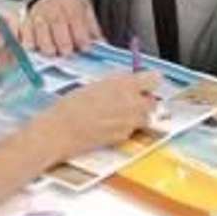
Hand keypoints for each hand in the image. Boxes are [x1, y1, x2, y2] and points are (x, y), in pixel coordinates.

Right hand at [25, 0, 102, 55]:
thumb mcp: (86, 9)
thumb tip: (102, 44)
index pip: (77, 23)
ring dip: (47, 45)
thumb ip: (93, 28)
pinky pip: (26, 36)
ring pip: (41, 35)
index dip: (82, 38)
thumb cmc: (70, 4)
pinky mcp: (27, 23)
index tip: (86, 48)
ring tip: (53, 52)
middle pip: (58, 29)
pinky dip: (30, 43)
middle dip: (64, 43)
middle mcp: (53, 10)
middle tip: (68, 52)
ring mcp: (38, 17)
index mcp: (71, 5)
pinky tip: (36, 49)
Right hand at [40, 72, 161, 157]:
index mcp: (124, 84)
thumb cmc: (72, 106)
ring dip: (137, 115)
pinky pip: (133, 129)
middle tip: (130, 99)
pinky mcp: (124, 136)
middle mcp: (131, 103)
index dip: (149, 81)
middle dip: (144, 100)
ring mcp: (130, 121)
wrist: (61, 130)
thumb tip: (129, 81)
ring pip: (145, 117)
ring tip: (117, 113)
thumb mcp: (95, 84)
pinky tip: (109, 124)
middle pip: (152, 101)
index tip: (144, 82)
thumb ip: (117, 83)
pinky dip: (126, 127)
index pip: (154, 79)